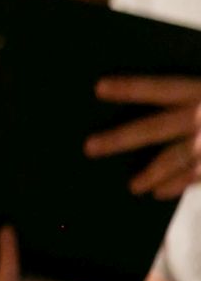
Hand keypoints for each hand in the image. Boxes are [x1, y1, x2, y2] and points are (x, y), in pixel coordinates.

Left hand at [88, 76, 200, 198]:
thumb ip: (188, 92)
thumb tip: (158, 96)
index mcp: (200, 91)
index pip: (161, 88)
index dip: (131, 88)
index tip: (98, 88)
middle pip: (155, 127)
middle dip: (121, 138)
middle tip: (89, 147)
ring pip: (175, 158)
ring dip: (150, 173)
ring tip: (131, 186)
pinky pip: (195, 176)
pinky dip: (176, 185)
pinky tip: (158, 192)